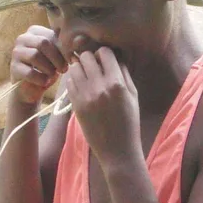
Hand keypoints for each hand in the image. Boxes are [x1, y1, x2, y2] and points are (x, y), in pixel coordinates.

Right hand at [10, 25, 69, 105]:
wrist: (33, 88)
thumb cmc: (48, 69)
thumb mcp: (60, 56)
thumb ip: (70, 47)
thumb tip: (83, 38)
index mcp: (35, 31)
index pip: (51, 35)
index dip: (64, 49)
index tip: (70, 60)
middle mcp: (22, 38)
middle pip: (42, 43)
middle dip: (56, 58)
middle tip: (63, 69)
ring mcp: (15, 52)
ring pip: (35, 56)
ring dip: (49, 68)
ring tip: (53, 75)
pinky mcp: (13, 68)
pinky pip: (29, 72)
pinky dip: (41, 79)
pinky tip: (45, 82)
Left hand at [63, 46, 141, 160]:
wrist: (117, 149)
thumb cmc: (129, 122)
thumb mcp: (133, 95)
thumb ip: (123, 73)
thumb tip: (114, 57)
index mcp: (117, 83)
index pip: (104, 52)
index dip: (104, 54)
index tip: (105, 60)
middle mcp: (99, 87)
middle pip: (86, 57)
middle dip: (89, 59)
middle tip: (94, 66)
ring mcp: (85, 96)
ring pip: (74, 68)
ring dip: (79, 68)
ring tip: (86, 76)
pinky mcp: (75, 105)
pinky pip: (69, 83)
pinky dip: (74, 81)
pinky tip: (81, 86)